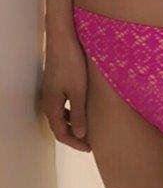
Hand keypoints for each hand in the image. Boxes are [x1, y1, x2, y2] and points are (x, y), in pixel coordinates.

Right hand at [39, 18, 91, 151]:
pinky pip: (61, 105)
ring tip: (88, 129)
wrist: (63, 39)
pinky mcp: (55, 84)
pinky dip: (70, 113)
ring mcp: (50, 92)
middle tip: (90, 142)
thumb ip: (78, 114)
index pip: (61, 133)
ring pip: (59, 116)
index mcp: (52, 106)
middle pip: (58, 126)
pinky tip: (82, 109)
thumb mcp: (78, 91)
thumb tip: (79, 135)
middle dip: (73, 136)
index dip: (75, 143)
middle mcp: (47, 101)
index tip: (90, 148)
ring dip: (72, 125)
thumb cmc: (72, 64)